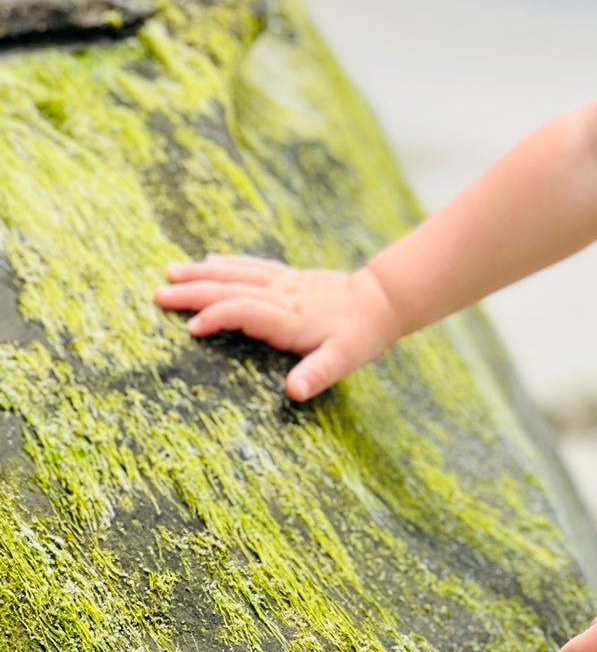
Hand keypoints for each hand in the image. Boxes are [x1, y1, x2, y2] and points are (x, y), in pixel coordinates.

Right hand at [153, 254, 404, 400]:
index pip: (246, 312)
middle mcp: (282, 296)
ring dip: (204, 272)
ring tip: (171, 271)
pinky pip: (253, 267)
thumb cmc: (361, 336)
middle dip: (195, 292)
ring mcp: (285, 283)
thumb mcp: (344, 360)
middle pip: (232, 289)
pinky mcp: (289, 278)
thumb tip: (295, 391)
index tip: (190, 328)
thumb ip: (318, 374)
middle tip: (159, 295)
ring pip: (238, 273)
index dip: (218, 317)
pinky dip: (229, 263)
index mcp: (290, 318)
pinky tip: (211, 260)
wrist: (382, 301)